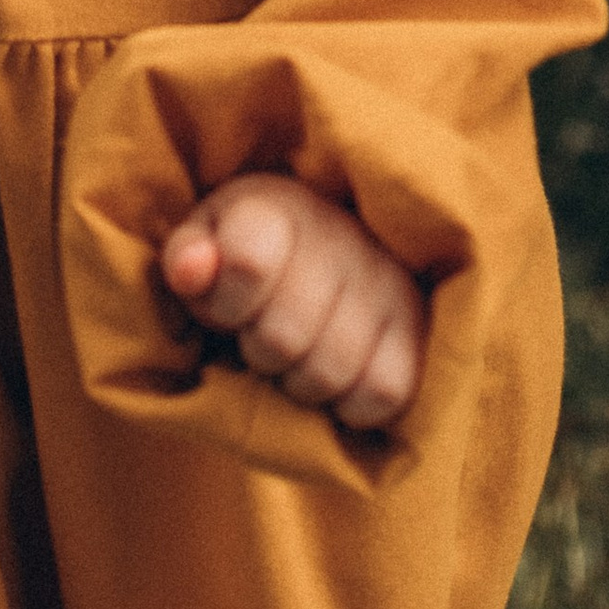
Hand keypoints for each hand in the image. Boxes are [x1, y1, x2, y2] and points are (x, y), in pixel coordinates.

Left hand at [160, 172, 426, 430]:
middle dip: (259, 350)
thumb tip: (190, 270)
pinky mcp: (421, 329)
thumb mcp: (207, 242)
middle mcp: (342, 235)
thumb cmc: (255, 254)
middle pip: (282, 337)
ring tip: (298, 354)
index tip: (225, 303)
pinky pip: (381, 393)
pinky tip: (337, 374)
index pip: (248, 262)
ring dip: (300, 381)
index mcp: (280, 205)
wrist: (334, 252)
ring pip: (330, 371)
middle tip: (261, 334)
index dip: (224, 302)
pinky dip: (350, 402)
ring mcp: (387, 282)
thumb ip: (187, 254)